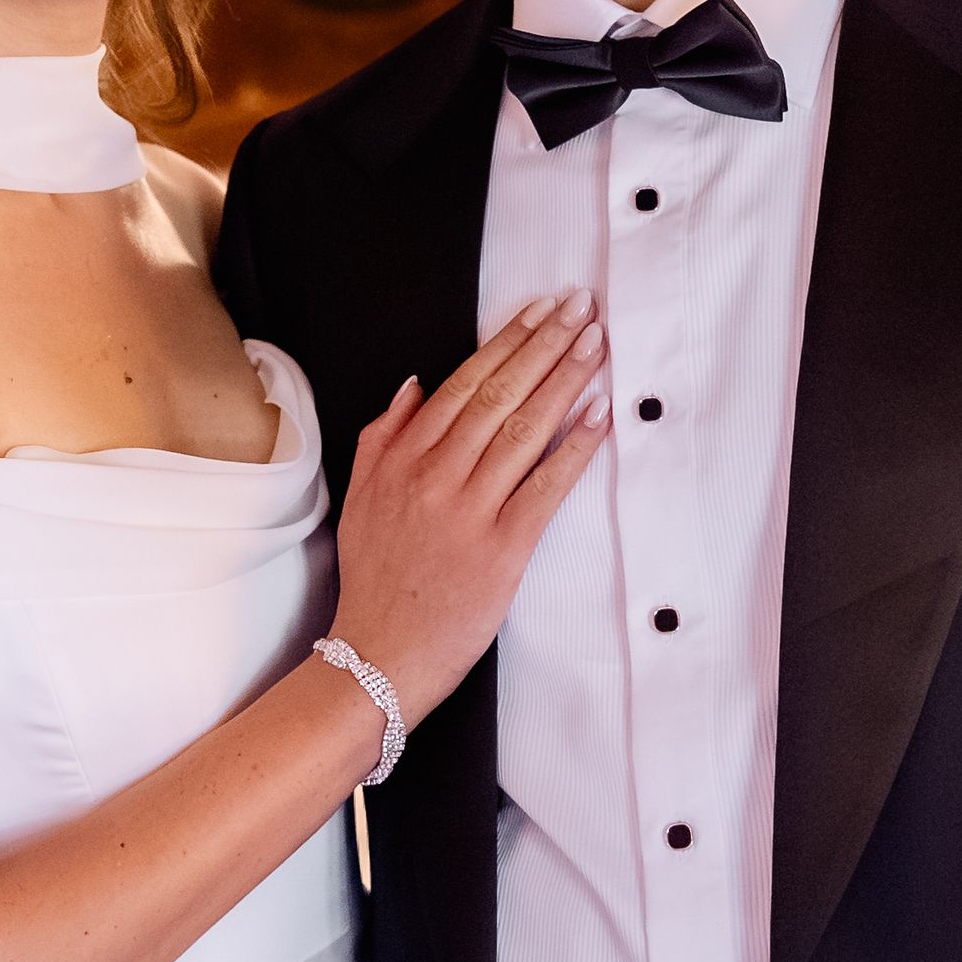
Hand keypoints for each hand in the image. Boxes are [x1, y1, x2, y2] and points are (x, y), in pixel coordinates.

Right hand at [331, 295, 609, 726]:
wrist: (377, 653)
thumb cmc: (376, 579)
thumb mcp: (361, 498)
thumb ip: (383, 436)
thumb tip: (415, 384)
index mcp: (402, 459)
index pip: (463, 384)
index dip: (507, 342)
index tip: (540, 311)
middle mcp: (435, 476)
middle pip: (499, 395)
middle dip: (545, 345)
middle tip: (581, 308)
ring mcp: (469, 511)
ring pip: (523, 430)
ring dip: (564, 381)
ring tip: (595, 345)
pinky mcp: (502, 549)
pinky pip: (545, 488)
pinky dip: (575, 449)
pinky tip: (599, 416)